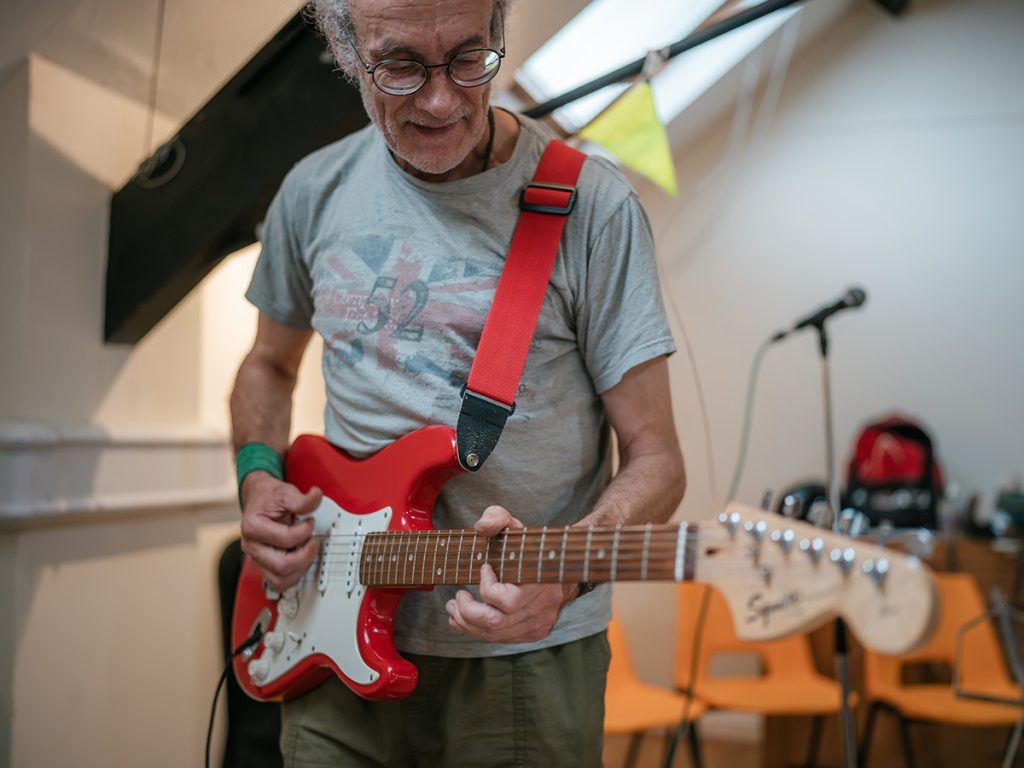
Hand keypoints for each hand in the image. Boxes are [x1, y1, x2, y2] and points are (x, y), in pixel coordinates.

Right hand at [239, 471, 321, 592]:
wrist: (259, 500)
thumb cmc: (269, 498)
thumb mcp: (285, 492)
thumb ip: (301, 499)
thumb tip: (316, 496)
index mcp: (252, 527)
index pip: (285, 539)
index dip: (305, 531)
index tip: (310, 521)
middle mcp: (251, 546)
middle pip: (281, 566)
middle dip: (305, 555)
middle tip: (313, 541)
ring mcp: (257, 559)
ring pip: (280, 581)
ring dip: (300, 569)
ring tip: (307, 551)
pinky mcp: (264, 566)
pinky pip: (279, 583)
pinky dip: (294, 576)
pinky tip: (301, 560)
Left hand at [446, 505, 576, 643]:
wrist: (558, 564)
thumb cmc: (529, 545)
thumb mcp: (513, 524)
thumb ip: (496, 518)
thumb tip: (480, 527)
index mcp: (541, 583)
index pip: (507, 600)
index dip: (487, 585)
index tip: (484, 568)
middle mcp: (542, 608)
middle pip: (496, 623)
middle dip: (467, 613)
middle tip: (454, 599)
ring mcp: (539, 624)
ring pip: (496, 635)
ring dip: (467, 625)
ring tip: (453, 610)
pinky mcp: (534, 632)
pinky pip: (501, 639)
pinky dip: (478, 632)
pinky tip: (465, 620)